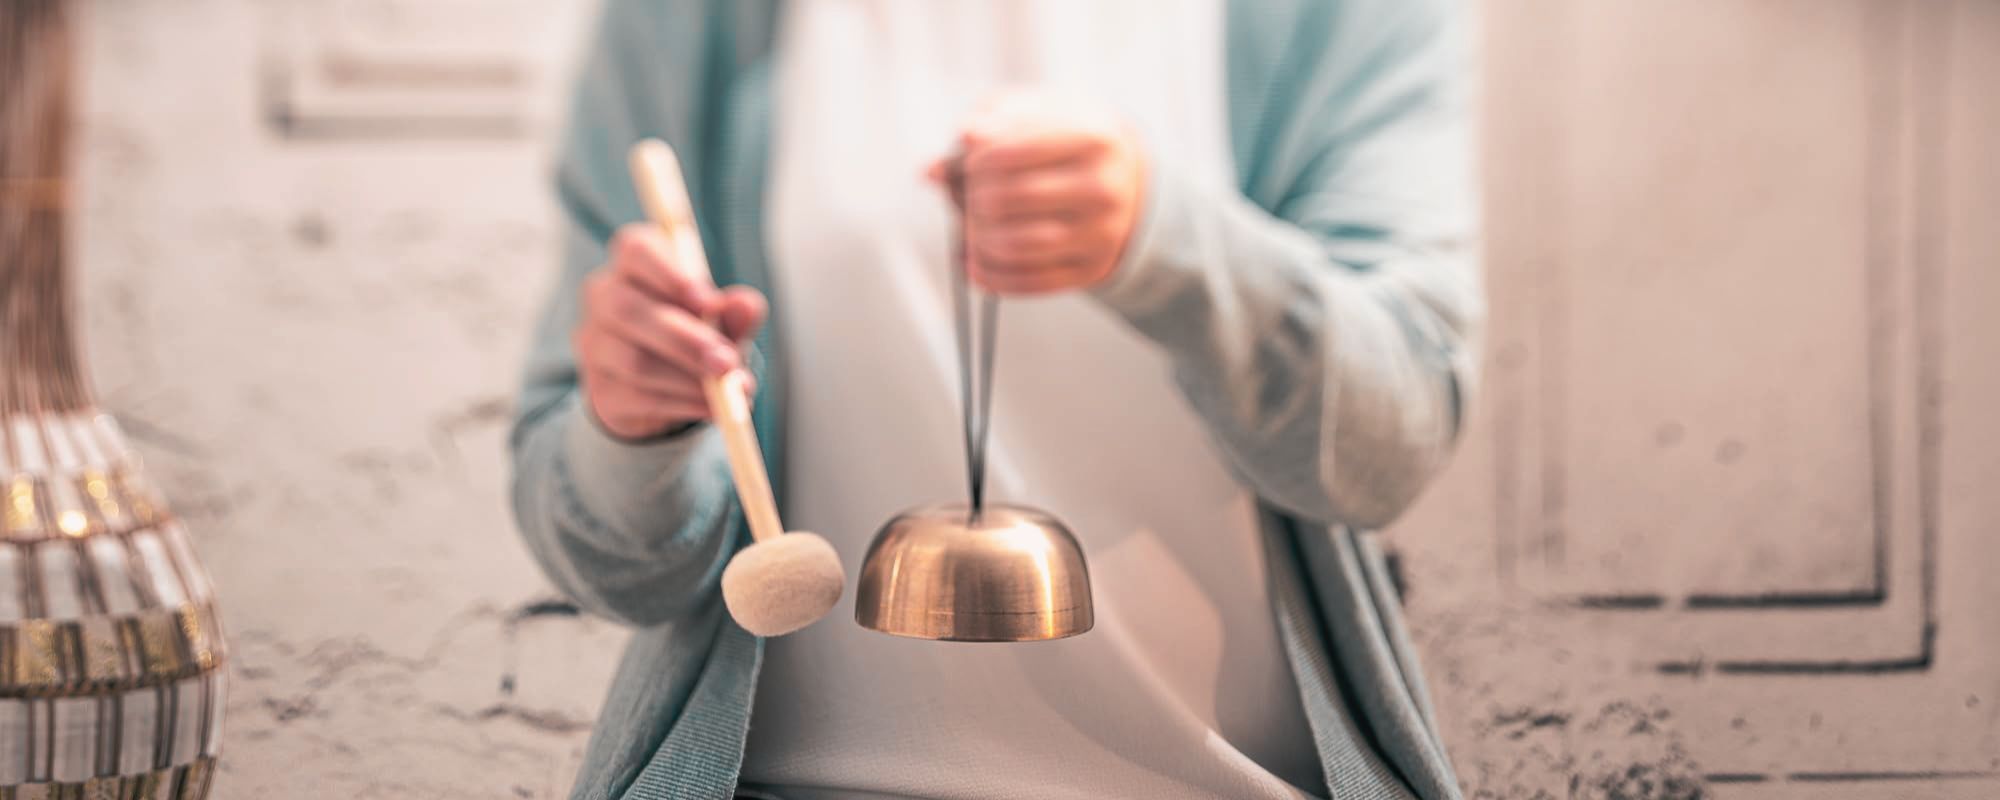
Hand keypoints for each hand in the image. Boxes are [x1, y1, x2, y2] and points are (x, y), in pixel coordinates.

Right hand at [575, 223, 766, 439]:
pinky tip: (712, 408)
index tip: (709, 303)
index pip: (636, 250)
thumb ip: (734, 312)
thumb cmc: (695, 333)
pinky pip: (637, 397)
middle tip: (727, 363)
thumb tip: (746, 305)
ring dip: (688, 379)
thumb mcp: (721, 320)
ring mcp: (595, 344)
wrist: (666, 386)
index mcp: (634, 262)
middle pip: (628, 310)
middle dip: (684, 340)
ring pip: (634, 361)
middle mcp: (603, 296)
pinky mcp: (600, 389)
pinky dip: (682, 405)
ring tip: (729, 391)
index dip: (670, 274)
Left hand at [932, 92, 1146, 295]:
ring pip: (1017, 246)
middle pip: (1009, 199)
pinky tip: (973, 262)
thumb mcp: (1042, 112)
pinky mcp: (1092, 269)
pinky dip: (991, 277)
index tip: (971, 162)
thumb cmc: (1070, 140)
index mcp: (1093, 139)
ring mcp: (1101, 234)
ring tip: (971, 226)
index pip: (1010, 153)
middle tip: (970, 195)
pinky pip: (1030, 282)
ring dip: (978, 239)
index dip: (976, 160)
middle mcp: (1103, 189)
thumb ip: (996, 121)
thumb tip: (953, 149)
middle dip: (975, 198)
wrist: (1124, 177)